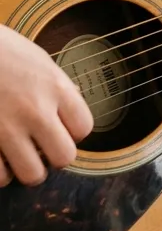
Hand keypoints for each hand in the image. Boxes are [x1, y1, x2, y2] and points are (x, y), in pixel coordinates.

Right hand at [0, 24, 92, 185]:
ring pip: (33, 175)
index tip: (63, 128)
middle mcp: (36, 110)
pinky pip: (0, 177)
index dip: (74, 132)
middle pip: (64, 156)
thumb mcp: (41, 62)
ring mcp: (7, 129)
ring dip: (27, 169)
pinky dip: (1, 173)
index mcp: (56, 88)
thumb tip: (72, 107)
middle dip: (55, 156)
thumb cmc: (4, 53)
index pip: (84, 127)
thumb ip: (58, 88)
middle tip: (42, 148)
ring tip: (19, 157)